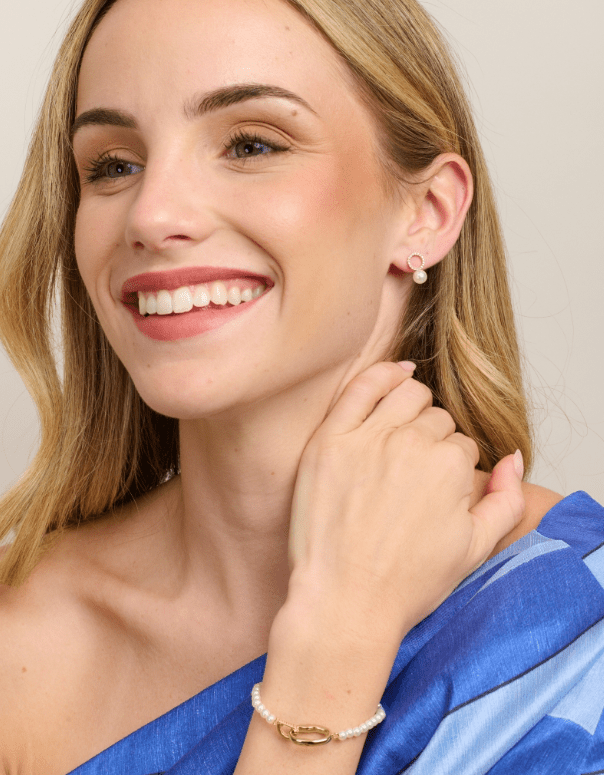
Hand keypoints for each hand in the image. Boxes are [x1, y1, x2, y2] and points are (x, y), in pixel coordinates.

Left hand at [283, 361, 524, 648]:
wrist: (345, 601)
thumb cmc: (407, 582)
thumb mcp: (475, 549)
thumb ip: (507, 499)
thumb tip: (512, 457)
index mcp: (451, 467)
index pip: (462, 445)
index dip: (452, 468)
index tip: (436, 490)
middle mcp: (411, 444)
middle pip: (436, 419)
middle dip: (435, 441)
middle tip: (416, 472)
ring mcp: (367, 438)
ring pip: (406, 395)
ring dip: (414, 407)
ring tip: (406, 430)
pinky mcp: (330, 440)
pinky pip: (361, 387)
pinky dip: (382, 373)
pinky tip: (395, 373)